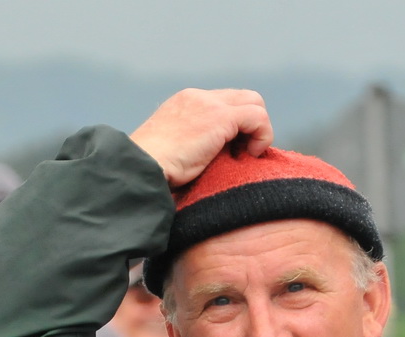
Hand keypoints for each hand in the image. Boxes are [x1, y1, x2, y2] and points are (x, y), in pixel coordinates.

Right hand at [129, 88, 272, 186]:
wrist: (141, 167)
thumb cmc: (152, 170)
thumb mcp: (172, 150)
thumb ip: (192, 143)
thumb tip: (213, 158)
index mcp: (186, 102)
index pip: (225, 101)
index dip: (238, 126)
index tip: (234, 151)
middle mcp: (198, 97)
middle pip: (244, 97)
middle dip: (252, 124)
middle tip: (245, 152)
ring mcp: (209, 104)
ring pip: (255, 103)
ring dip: (259, 130)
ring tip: (247, 155)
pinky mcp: (220, 117)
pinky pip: (258, 117)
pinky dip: (262, 136)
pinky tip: (250, 155)